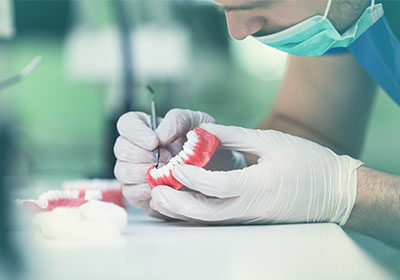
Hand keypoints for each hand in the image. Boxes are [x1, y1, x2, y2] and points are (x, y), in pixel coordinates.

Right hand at [114, 109, 245, 218]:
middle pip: (121, 148)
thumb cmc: (206, 146)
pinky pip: (131, 192)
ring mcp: (134, 172)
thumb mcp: (198, 123)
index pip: (127, 123)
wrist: (218, 174)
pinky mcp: (139, 194)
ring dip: (145, 173)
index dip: (136, 132)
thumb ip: (177, 120)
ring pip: (122, 171)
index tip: (154, 141)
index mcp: (147, 128)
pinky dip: (146, 190)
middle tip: (168, 160)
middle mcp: (136, 149)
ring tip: (169, 173)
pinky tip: (163, 187)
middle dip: (143, 155)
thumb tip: (159, 135)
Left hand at [150, 123, 362, 224]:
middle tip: (155, 191)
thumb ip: (234, 136)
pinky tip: (184, 201)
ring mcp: (250, 217)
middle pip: (206, 213)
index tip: (174, 165)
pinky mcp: (251, 218)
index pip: (217, 185)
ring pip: (209, 219)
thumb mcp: (271, 142)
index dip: (192, 176)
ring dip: (183, 210)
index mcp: (258, 187)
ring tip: (161, 197)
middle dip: (177, 204)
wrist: (335, 192)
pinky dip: (198, 211)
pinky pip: (218, 218)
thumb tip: (204, 131)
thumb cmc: (307, 163)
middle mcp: (251, 208)